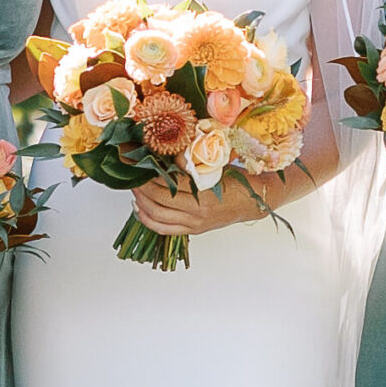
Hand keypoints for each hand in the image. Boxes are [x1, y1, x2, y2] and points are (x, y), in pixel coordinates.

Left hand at [129, 174, 265, 237]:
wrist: (253, 201)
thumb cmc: (237, 180)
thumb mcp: (216, 166)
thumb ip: (191, 164)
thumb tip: (167, 156)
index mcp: (205, 194)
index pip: (170, 184)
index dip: (151, 174)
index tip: (140, 163)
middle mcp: (198, 212)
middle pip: (160, 200)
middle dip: (142, 187)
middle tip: (132, 174)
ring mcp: (194, 224)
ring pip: (158, 216)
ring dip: (142, 202)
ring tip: (135, 189)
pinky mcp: (193, 230)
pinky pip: (163, 229)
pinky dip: (147, 219)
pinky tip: (140, 209)